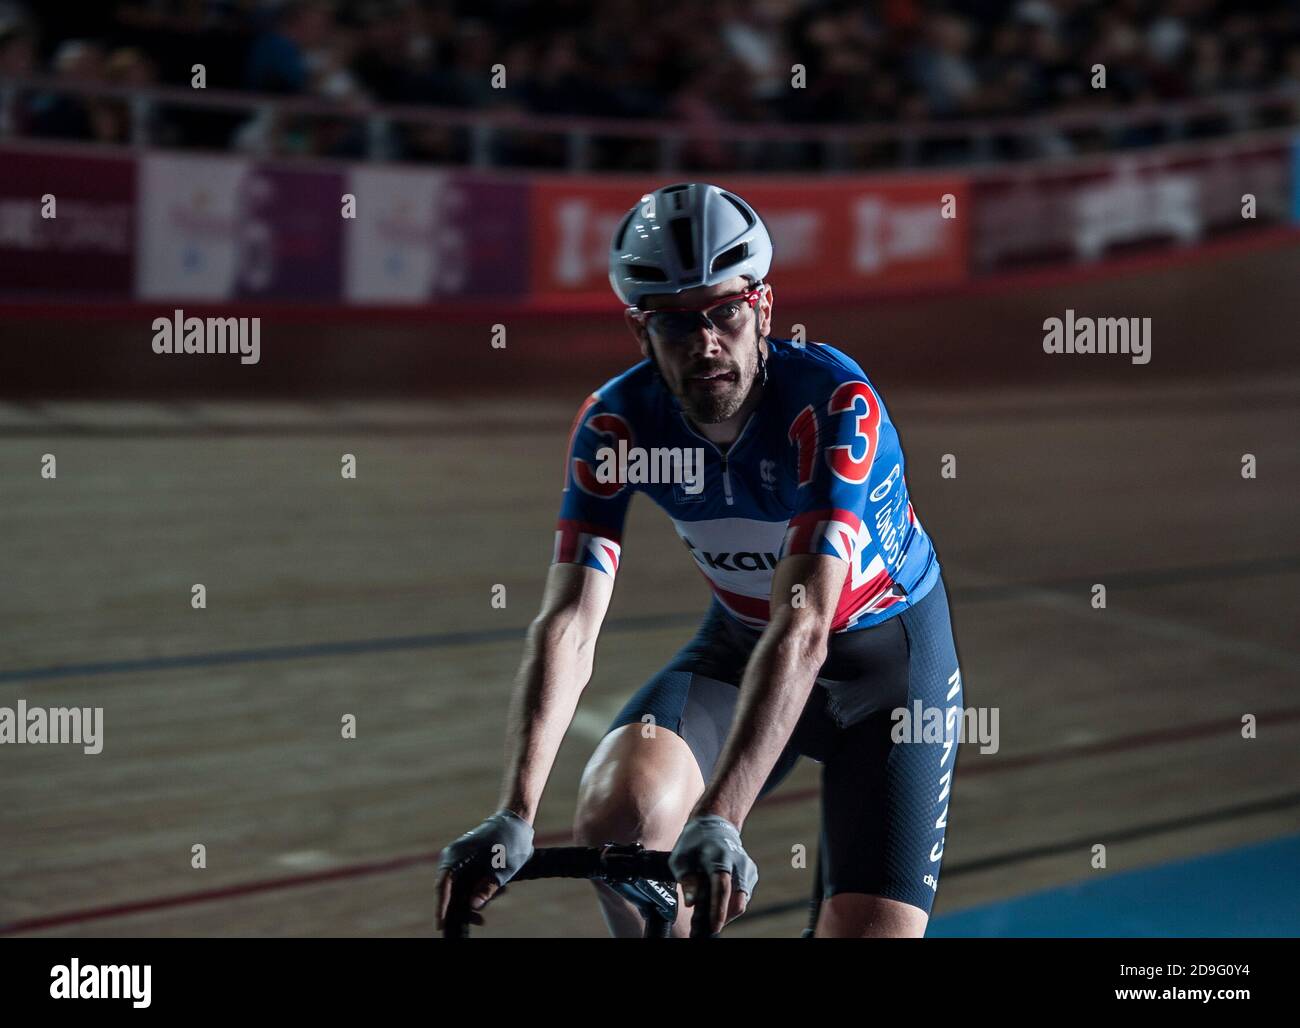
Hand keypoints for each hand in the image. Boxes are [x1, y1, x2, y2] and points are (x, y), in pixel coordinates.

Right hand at [435, 809, 534, 931]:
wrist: (515, 823)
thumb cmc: (510, 842)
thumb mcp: (503, 868)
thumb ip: (487, 888)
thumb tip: (473, 906)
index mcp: (457, 855)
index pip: (443, 885)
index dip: (441, 907)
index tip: (441, 925)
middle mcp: (452, 857)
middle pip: (450, 891)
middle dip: (464, 908)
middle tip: (481, 920)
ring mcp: (457, 859)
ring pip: (458, 889)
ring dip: (475, 898)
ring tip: (502, 893)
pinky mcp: (464, 862)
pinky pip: (465, 882)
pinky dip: (477, 890)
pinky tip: (499, 891)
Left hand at [668, 815, 756, 935]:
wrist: (715, 825)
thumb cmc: (694, 843)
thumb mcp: (681, 858)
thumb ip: (686, 879)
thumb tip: (692, 903)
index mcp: (719, 856)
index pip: (722, 887)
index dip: (718, 909)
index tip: (714, 927)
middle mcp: (738, 862)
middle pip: (737, 899)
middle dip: (723, 917)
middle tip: (705, 928)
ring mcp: (748, 868)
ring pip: (740, 902)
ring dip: (726, 912)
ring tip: (707, 915)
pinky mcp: (752, 874)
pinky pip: (742, 897)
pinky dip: (730, 904)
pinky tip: (717, 902)